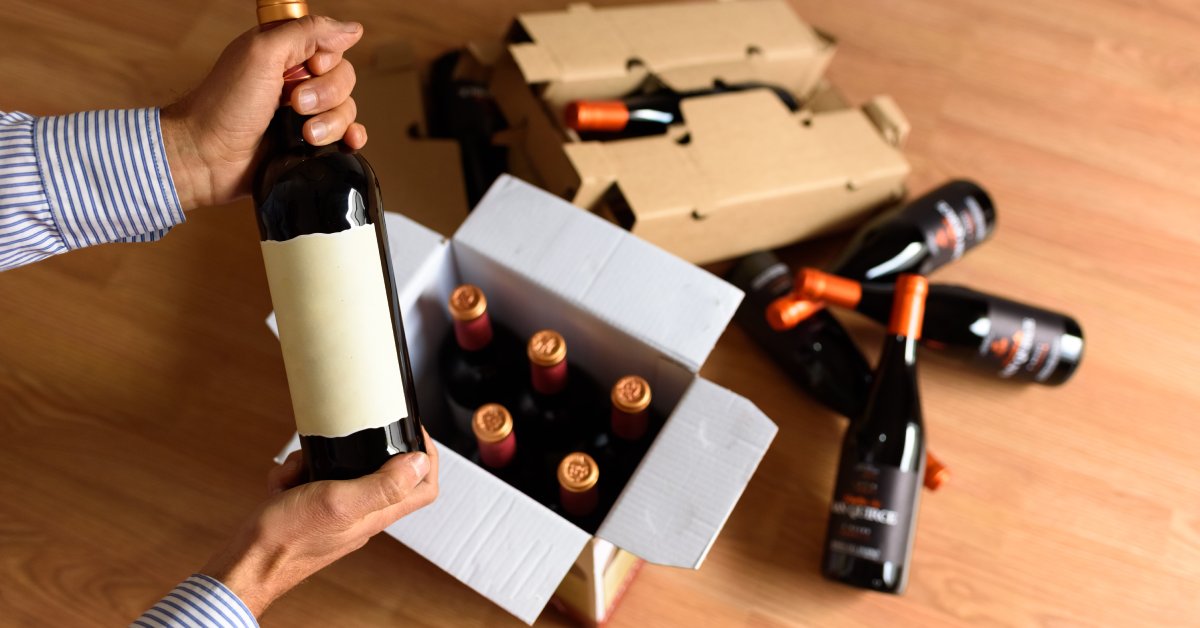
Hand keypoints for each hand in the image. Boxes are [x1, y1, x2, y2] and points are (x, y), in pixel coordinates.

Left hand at [162, 15, 368, 210]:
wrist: (207, 158)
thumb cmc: (223, 106)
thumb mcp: (262, 53)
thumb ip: (306, 33)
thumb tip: (351, 30)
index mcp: (284, 54)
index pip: (331, 47)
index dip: (326, 60)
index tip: (307, 69)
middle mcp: (296, 81)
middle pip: (344, 78)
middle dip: (325, 95)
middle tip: (295, 103)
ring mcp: (304, 114)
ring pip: (347, 110)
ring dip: (330, 123)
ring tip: (304, 134)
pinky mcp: (309, 144)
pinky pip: (347, 136)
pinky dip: (351, 138)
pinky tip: (346, 141)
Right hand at [201, 435, 437, 615]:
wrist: (244, 564)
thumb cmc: (287, 539)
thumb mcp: (339, 501)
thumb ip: (382, 484)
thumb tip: (419, 463)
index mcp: (376, 514)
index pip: (423, 487)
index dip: (426, 458)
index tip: (414, 432)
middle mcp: (362, 515)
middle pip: (384, 474)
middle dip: (363, 450)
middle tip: (345, 438)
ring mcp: (337, 513)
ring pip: (342, 472)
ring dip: (318, 462)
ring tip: (299, 467)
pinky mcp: (312, 511)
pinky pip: (313, 481)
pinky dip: (296, 475)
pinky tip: (283, 482)